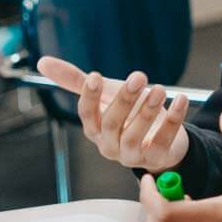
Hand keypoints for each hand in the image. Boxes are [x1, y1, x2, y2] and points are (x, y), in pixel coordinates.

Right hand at [37, 55, 189, 171]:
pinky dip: (173, 121)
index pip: (86, 114)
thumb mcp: (104, 94)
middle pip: (111, 123)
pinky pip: (163, 141)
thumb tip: (42, 62)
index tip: (95, 76)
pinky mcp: (157, 159)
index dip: (89, 97)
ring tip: (159, 89)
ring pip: (135, 136)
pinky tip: (179, 100)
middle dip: (124, 100)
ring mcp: (132, 156)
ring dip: (147, 112)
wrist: (160, 137)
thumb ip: (76, 80)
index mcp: (94, 129)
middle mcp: (109, 145)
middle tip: (139, 76)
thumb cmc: (128, 113)